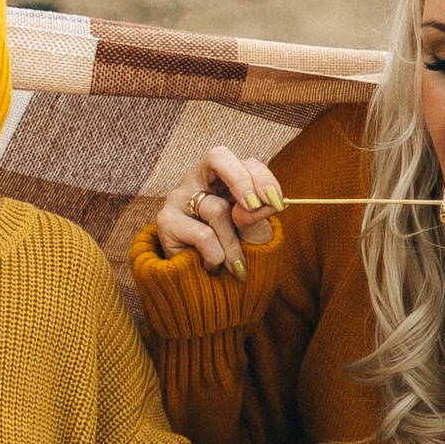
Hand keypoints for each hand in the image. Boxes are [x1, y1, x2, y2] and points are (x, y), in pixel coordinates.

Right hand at [150, 143, 287, 278]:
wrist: (204, 286)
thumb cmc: (231, 252)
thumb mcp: (253, 233)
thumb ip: (259, 216)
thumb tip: (269, 203)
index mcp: (225, 178)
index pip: (246, 163)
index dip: (263, 179)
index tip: (278, 204)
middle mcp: (199, 179)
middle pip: (218, 157)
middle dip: (241, 181)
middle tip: (254, 206)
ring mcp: (179, 197)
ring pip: (216, 209)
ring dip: (232, 244)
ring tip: (234, 265)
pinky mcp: (166, 220)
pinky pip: (202, 234)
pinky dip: (216, 255)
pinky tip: (211, 264)